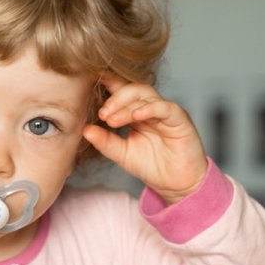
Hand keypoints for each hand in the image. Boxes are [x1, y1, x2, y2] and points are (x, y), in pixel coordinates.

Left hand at [82, 75, 206, 203]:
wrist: (175, 184)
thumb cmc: (152, 166)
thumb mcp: (122, 154)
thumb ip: (105, 141)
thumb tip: (85, 130)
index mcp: (137, 112)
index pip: (122, 92)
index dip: (108, 84)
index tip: (92, 80)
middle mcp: (151, 108)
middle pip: (132, 89)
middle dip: (115, 99)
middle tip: (102, 114)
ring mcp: (166, 111)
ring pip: (146, 96)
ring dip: (127, 105)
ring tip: (113, 119)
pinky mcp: (179, 118)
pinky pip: (164, 107)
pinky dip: (149, 108)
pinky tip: (136, 116)